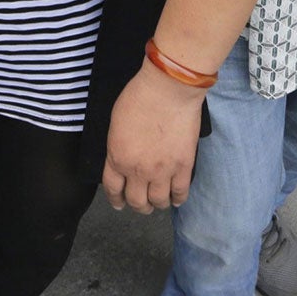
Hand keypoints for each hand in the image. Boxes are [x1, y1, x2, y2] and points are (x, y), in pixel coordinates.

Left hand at [102, 60, 208, 212]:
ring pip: (158, 201)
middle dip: (138, 206)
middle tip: (142, 205)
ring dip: (158, 204)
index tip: (120, 203)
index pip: (113, 189)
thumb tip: (124, 156)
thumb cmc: (140, 96)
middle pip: (136, 201)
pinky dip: (178, 199)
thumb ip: (118, 145)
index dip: (116, 199)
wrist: (168, 89)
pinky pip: (180, 192)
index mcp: (117, 157)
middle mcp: (138, 170)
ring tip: (160, 201)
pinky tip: (176, 198)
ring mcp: (162, 171)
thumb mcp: (116, 122)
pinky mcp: (183, 166)